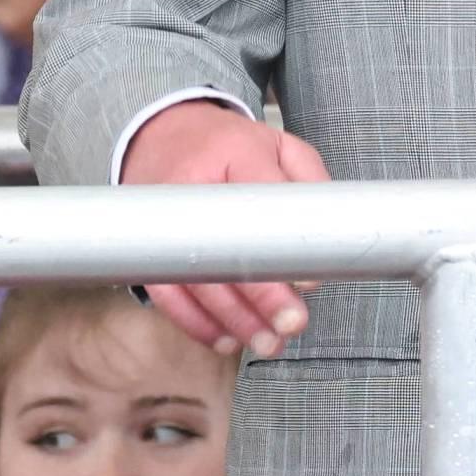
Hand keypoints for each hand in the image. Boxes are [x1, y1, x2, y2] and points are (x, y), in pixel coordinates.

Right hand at [120, 101, 326, 355]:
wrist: (162, 134)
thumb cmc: (231, 147)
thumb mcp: (279, 145)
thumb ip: (308, 181)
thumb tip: (326, 236)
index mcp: (236, 152)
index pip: (262, 197)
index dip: (284, 241)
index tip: (307, 279)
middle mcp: (194, 185)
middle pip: (225, 247)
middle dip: (260, 293)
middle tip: (291, 323)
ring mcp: (166, 218)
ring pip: (195, 278)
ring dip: (232, 318)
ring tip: (267, 341)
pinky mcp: (150, 246)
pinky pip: (167, 292)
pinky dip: (197, 322)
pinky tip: (226, 339)